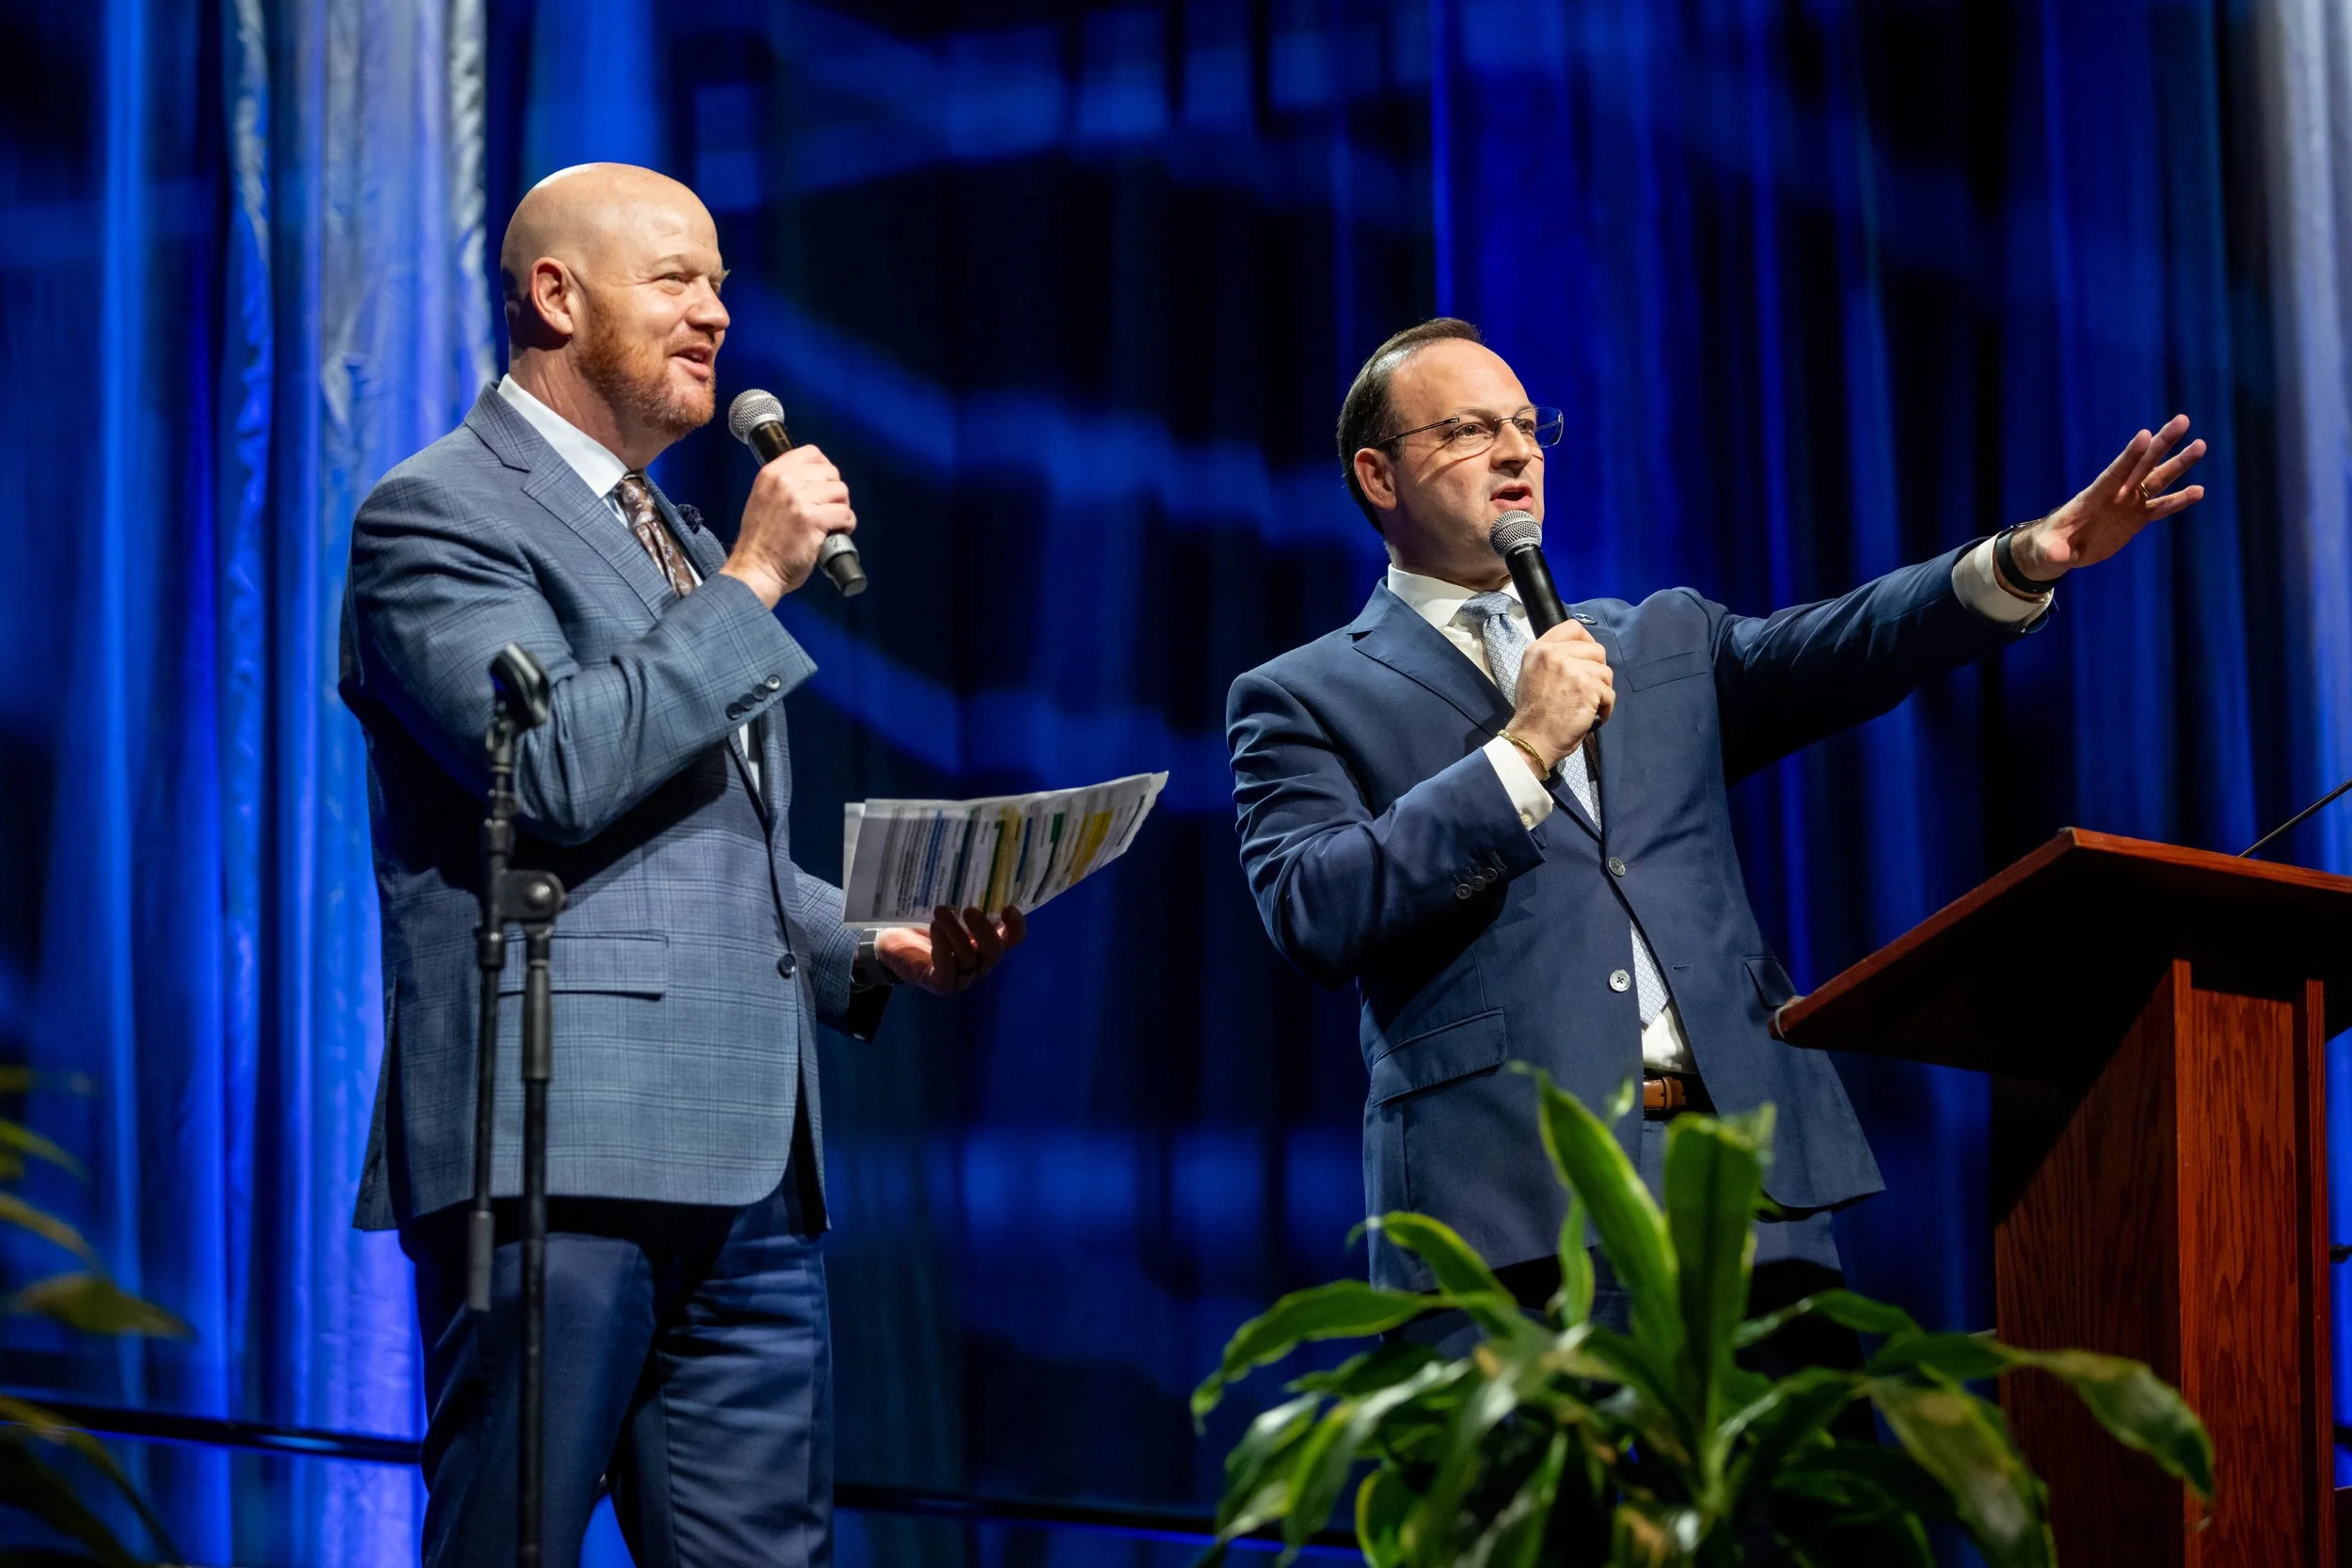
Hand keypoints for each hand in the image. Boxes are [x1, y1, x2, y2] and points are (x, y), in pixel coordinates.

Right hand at [718, 445, 855, 606]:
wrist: (755, 569)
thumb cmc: (761, 542)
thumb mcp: (763, 499)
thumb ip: (784, 484)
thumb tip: (814, 479)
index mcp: (772, 473)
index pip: (812, 453)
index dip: (825, 469)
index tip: (825, 486)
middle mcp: (785, 481)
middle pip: (831, 472)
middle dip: (835, 492)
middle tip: (828, 509)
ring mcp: (799, 500)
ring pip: (841, 491)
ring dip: (842, 508)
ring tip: (832, 522)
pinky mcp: (813, 520)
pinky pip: (846, 514)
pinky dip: (847, 525)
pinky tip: (836, 533)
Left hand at [875, 905, 1026, 995]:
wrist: (894, 944)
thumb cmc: (926, 923)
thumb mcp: (949, 910)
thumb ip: (963, 901)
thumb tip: (972, 872)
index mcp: (987, 942)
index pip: (1013, 938)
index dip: (1016, 926)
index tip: (1008, 907)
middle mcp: (980, 962)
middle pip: (994, 951)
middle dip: (984, 930)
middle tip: (969, 910)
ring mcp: (962, 976)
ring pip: (968, 959)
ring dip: (955, 933)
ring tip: (941, 911)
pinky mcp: (940, 984)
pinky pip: (946, 971)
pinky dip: (942, 950)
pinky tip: (935, 929)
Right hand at [1505, 620, 1614, 771]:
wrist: (1532, 739)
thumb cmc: (1532, 714)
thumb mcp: (1530, 674)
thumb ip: (1550, 659)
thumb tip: (1576, 654)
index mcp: (1539, 650)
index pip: (1573, 628)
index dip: (1586, 642)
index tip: (1587, 659)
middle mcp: (1554, 655)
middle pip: (1596, 650)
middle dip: (1597, 670)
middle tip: (1588, 689)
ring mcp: (1572, 670)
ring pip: (1606, 672)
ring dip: (1602, 691)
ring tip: (1588, 705)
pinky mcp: (1588, 688)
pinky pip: (1609, 693)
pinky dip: (1605, 708)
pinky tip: (1592, 716)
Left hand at [2012, 415, 2207, 581]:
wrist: (2058, 551)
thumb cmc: (2047, 547)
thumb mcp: (2046, 551)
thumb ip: (2052, 551)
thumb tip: (2058, 556)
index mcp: (2093, 496)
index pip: (2115, 473)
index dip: (2129, 456)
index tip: (2145, 434)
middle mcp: (2115, 494)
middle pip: (2142, 465)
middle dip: (2162, 443)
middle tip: (2183, 420)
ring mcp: (2127, 504)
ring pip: (2157, 480)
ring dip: (2179, 464)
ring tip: (2200, 445)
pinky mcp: (2136, 519)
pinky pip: (2161, 508)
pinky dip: (2179, 501)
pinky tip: (2198, 491)